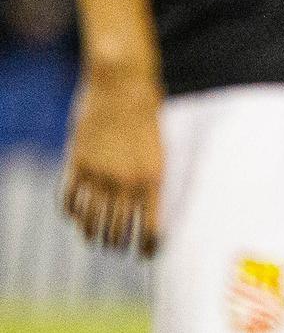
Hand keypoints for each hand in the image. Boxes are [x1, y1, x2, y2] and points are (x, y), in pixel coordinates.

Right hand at [63, 61, 163, 255]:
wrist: (123, 84)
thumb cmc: (149, 111)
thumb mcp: (159, 146)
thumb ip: (148, 176)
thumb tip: (142, 205)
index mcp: (153, 177)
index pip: (151, 226)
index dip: (148, 246)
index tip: (147, 255)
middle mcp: (125, 182)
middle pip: (117, 229)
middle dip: (118, 243)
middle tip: (117, 247)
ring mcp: (98, 174)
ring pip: (90, 220)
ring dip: (92, 233)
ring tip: (95, 238)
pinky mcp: (76, 164)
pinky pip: (69, 199)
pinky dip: (71, 212)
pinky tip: (75, 215)